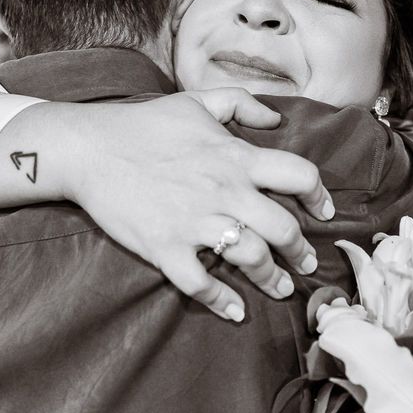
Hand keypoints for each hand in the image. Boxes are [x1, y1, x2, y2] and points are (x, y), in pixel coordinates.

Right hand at [66, 90, 333, 321]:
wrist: (89, 149)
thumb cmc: (143, 124)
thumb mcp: (196, 101)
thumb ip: (241, 104)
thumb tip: (276, 119)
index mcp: (235, 157)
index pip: (299, 176)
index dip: (319, 196)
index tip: (323, 212)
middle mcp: (223, 191)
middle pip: (284, 229)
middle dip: (301, 251)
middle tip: (305, 262)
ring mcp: (194, 223)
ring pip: (251, 259)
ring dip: (272, 279)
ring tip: (280, 288)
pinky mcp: (165, 248)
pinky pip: (201, 284)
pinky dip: (222, 301)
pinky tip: (234, 310)